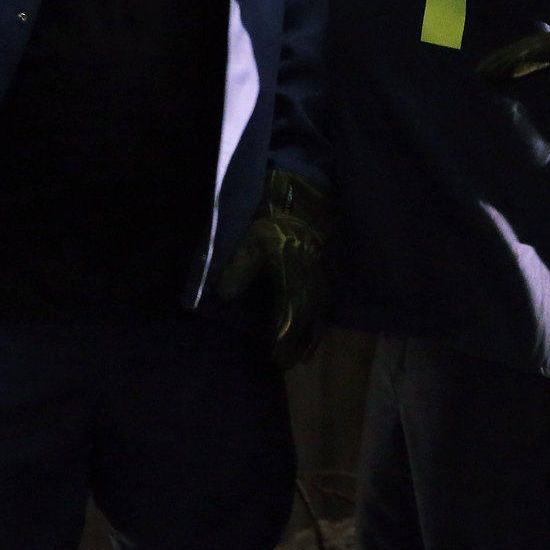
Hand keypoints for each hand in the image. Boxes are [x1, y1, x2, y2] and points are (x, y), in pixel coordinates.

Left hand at [213, 170, 331, 370]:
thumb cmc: (274, 211)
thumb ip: (239, 264)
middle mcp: (309, 274)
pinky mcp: (323, 264)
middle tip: (289, 363)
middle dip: (298, 341)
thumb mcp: (251, 234)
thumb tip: (225, 294)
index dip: (283, 335)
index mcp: (292, 269)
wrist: (303, 187)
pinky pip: (324, 296)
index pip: (289, 311)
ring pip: (319, 308)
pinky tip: (315, 326)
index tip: (275, 356)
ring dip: (311, 333)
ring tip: (304, 354)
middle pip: (307, 315)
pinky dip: (320, 316)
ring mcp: (320, 269)